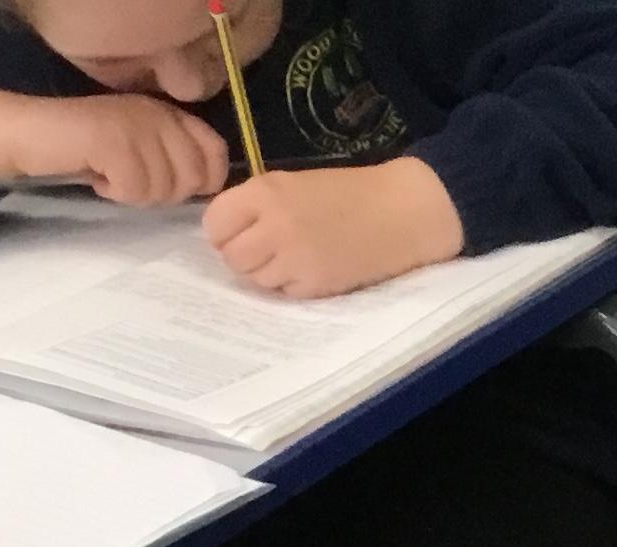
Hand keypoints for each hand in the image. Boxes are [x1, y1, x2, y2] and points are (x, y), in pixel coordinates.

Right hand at [0, 89, 229, 203]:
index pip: (216, 151)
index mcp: (167, 114)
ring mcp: (135, 125)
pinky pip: (135, 190)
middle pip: (193, 178)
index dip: (205, 181)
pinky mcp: (112, 141)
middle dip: (167, 195)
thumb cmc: (86, 149)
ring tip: (112, 178)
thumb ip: (175, 160)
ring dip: (138, 195)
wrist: (28, 133)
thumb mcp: (140, 150)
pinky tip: (99, 179)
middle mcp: (156, 114)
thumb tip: (210, 190)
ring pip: (164, 188)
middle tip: (134, 185)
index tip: (175, 188)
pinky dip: (116, 194)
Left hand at [202, 158, 463, 297]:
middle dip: (244, 256)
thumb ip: (256, 206)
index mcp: (265, 193)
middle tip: (267, 250)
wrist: (401, 212)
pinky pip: (285, 293)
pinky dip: (294, 285)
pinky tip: (313, 269)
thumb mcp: (292, 185)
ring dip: (269, 273)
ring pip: (256, 279)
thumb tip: (228, 236)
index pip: (215, 224)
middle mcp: (274, 226)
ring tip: (293, 259)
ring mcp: (295, 258)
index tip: (240, 233)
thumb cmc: (348, 193)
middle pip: (232, 257)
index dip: (224, 232)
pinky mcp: (317, 284)